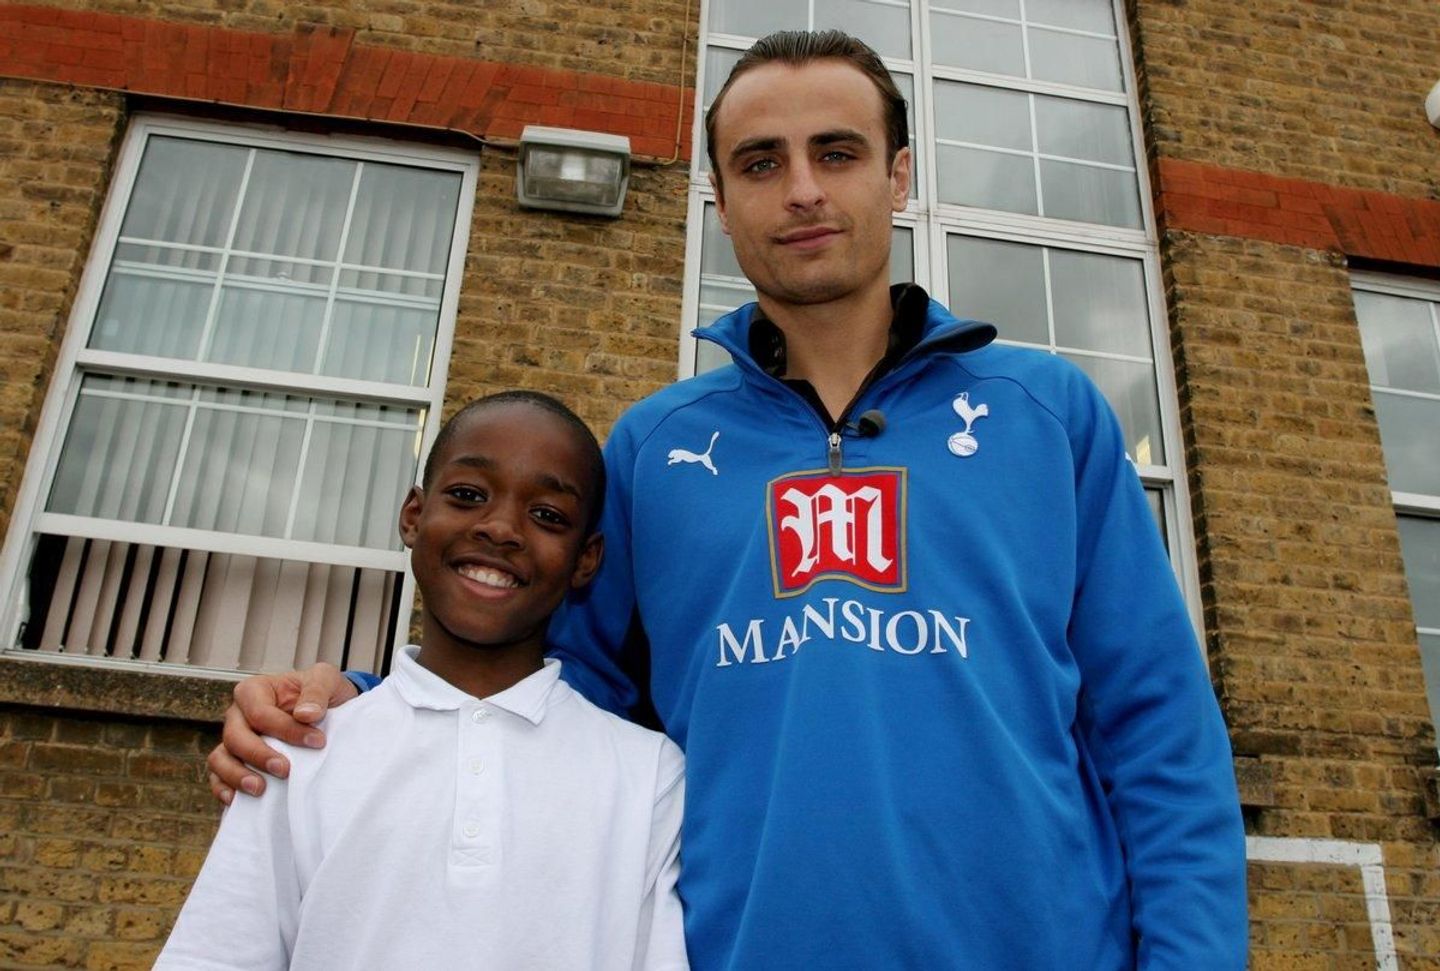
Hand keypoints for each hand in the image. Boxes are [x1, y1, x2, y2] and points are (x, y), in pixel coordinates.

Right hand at [206, 663, 358, 804]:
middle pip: (235, 737)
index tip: (317, 742)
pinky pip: (218, 778)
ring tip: (260, 789)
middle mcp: (238, 716)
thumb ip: (317, 691)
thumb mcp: (327, 680)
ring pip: (220, 759)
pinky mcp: (234, 763)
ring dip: (237, 775)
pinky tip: (237, 800)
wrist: (329, 713)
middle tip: (285, 770)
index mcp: (255, 691)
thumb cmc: (322, 694)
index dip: (286, 729)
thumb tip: (305, 715)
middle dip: (259, 755)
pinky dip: (223, 789)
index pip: (260, 713)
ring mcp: (233, 741)